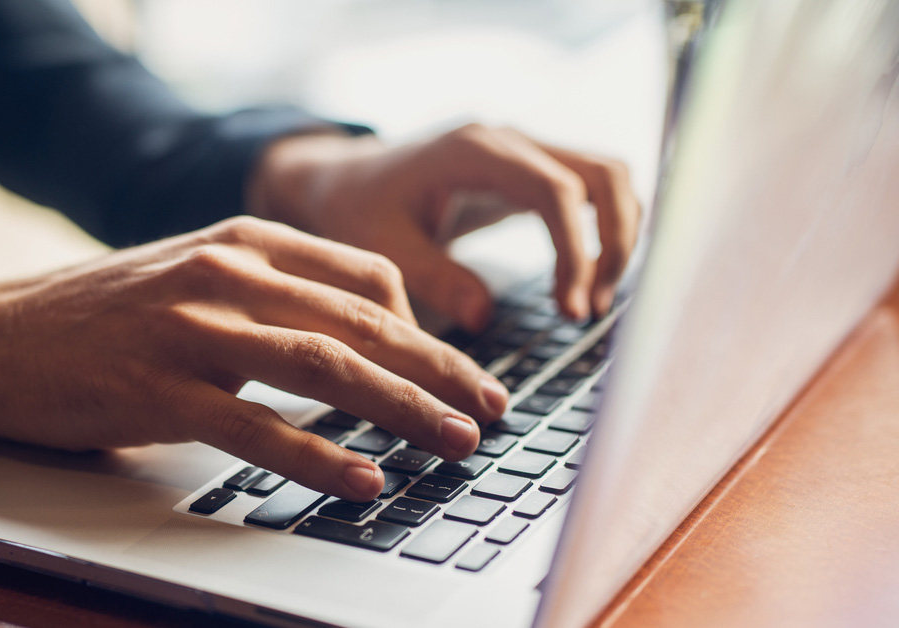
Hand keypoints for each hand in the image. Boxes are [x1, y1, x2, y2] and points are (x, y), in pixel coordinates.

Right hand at [0, 217, 509, 500]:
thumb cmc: (102, 314)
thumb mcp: (193, 276)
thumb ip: (269, 293)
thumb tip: (354, 335)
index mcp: (244, 240)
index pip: (366, 277)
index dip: (427, 329)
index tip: (463, 370)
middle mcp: (226, 272)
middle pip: (361, 323)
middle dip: (439, 370)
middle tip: (492, 409)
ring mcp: (191, 329)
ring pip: (323, 367)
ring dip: (401, 409)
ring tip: (455, 443)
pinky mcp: (158, 389)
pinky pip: (256, 427)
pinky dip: (319, 457)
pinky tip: (363, 481)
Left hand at [250, 124, 641, 329]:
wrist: (346, 180)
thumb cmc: (358, 210)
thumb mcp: (382, 246)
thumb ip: (432, 277)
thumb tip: (482, 318)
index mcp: (473, 150)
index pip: (555, 190)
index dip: (575, 250)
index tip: (569, 309)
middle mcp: (509, 140)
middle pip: (603, 173)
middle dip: (614, 243)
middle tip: (590, 310)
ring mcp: (525, 150)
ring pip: (608, 176)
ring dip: (618, 236)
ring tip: (590, 302)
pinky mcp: (531, 170)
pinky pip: (592, 189)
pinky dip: (605, 230)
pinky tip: (586, 280)